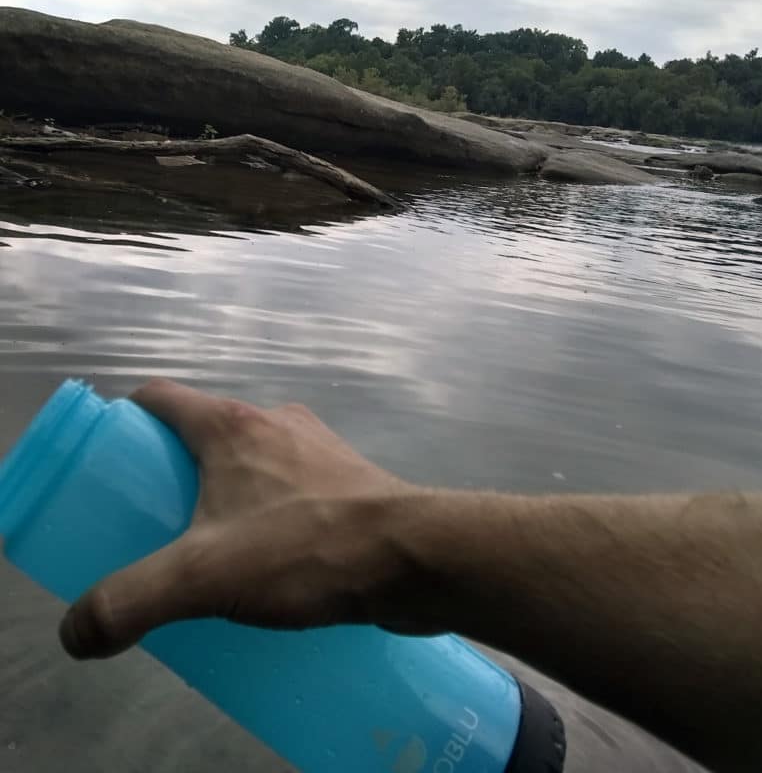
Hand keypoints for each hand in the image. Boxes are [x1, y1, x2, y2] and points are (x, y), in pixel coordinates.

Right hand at [59, 379, 418, 658]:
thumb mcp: (202, 578)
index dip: (125, 424)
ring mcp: (318, 447)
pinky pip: (291, 488)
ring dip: (225, 496)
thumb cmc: (303, 548)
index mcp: (231, 425)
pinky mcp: (349, 480)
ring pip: (251, 461)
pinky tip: (270, 563)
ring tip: (212, 552)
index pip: (160, 397)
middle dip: (172, 473)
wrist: (414, 557)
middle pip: (203, 432)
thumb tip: (78, 631)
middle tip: (156, 526)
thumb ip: (131, 601)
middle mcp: (275, 421)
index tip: (111, 470)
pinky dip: (269, 514)